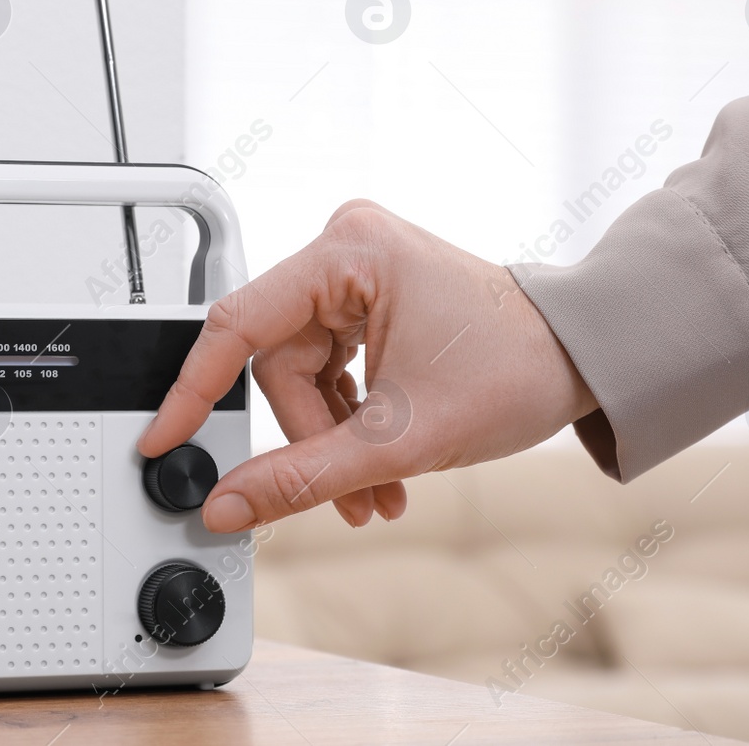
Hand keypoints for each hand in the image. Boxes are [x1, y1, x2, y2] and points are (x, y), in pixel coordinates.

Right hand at [136, 200, 597, 532]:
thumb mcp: (401, 438)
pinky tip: (383, 461)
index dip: (194, 390)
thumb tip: (227, 503)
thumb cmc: (519, 368)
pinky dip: (350, 419)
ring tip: (378, 490)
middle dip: (312, 437)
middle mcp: (347, 246)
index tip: (163, 437)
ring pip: (303, 374)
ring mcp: (357, 269)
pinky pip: (329, 366)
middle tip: (348, 493)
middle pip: (279, 363)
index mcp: (348, 251)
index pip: (238, 324)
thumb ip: (301, 476)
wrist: (586, 359)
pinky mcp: (369, 294)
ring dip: (335, 439)